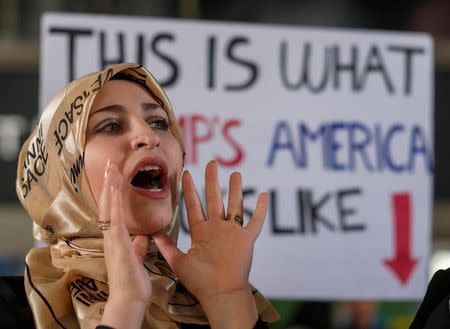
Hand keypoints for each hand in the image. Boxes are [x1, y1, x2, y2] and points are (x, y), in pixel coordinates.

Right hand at [99, 160, 150, 328]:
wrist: (129, 298)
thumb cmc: (133, 281)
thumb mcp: (137, 258)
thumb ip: (137, 245)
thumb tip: (141, 236)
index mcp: (116, 238)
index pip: (112, 210)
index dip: (113, 193)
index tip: (115, 177)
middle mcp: (110, 236)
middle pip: (108, 204)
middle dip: (109, 184)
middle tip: (110, 164)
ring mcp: (112, 238)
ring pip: (109, 207)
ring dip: (110, 187)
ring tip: (112, 169)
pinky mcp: (117, 243)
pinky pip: (115, 218)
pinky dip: (115, 202)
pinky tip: (116, 189)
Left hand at [152, 160, 267, 327]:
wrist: (220, 294)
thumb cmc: (200, 281)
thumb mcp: (178, 261)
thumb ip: (167, 246)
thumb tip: (150, 233)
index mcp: (201, 232)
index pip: (194, 205)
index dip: (189, 189)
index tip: (186, 173)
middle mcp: (217, 228)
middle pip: (214, 199)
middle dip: (212, 180)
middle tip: (211, 163)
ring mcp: (232, 232)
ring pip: (235, 205)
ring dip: (235, 190)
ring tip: (236, 173)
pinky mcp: (246, 239)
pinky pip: (255, 221)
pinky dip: (260, 209)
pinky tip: (263, 195)